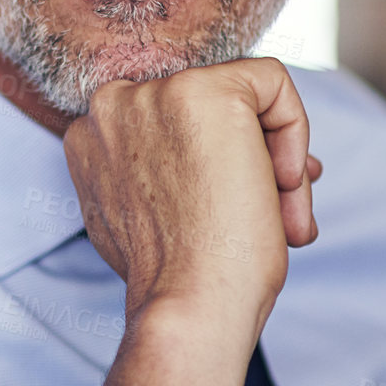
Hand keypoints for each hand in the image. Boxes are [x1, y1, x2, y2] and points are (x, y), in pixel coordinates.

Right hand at [62, 59, 320, 385]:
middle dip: (252, 158)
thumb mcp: (149, 217)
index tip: (243, 201)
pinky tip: (285, 184)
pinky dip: (294, 129)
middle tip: (279, 213)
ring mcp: (155, 94)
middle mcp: (111, 106)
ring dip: (273, 158)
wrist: (187, 303)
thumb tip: (250, 160)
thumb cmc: (175, 280)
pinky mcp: (207, 90)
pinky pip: (272, 83)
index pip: (168, 123)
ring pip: (241, 98)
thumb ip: (168, 176)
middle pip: (204, 107)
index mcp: (90, 138)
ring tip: (284, 218)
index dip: (216, 159)